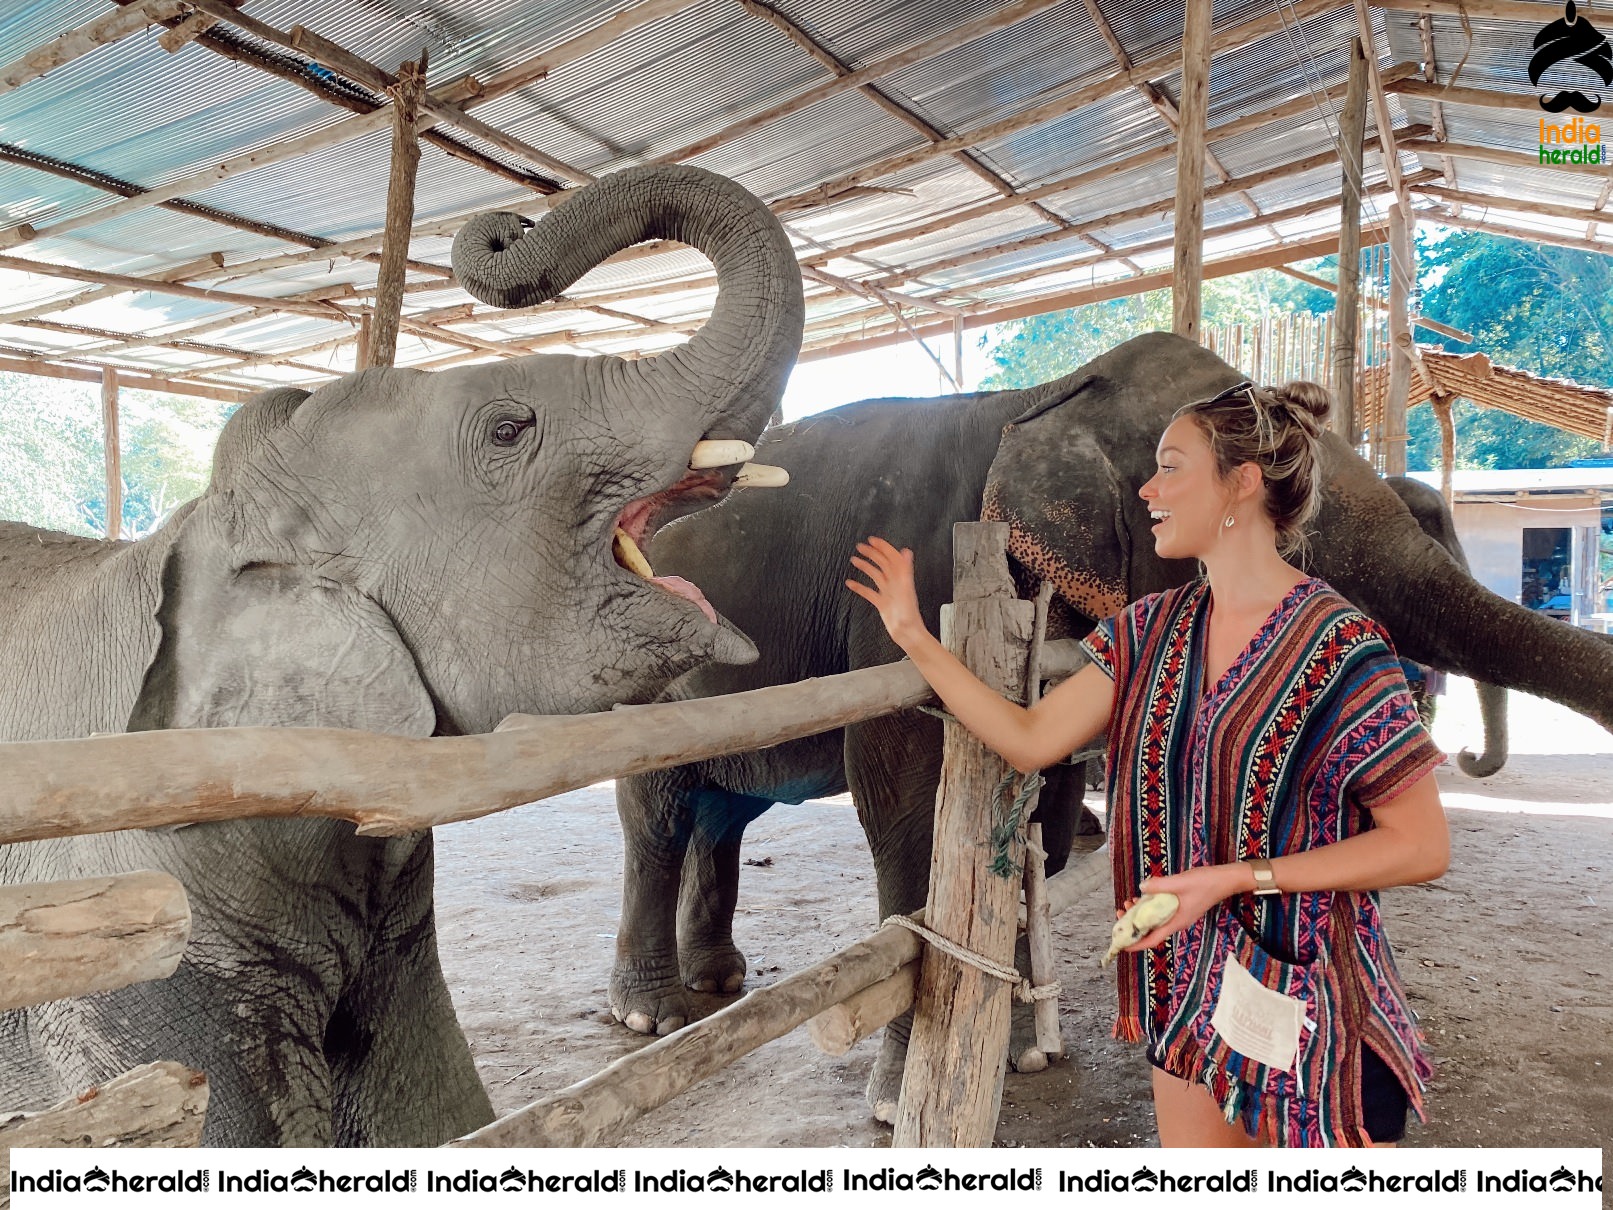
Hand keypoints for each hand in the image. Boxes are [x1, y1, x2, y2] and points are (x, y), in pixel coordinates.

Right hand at [845, 535, 926, 650]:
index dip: (883, 547)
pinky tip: (851, 583)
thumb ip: (906, 570)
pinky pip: (868, 592)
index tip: (872, 540)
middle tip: (860, 546)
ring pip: (875, 575)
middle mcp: (894, 583)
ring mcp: (887, 592)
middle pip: (882, 563)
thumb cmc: (909, 614)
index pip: (892, 557)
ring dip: (865, 566)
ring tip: (854, 559)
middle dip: (872, 553)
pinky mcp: (882, 603)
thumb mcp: (907, 589)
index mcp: (901, 577)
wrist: (907, 633)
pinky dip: (859, 587)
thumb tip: (906, 552)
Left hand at [1117, 864, 1245, 952]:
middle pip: (1151, 931)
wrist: (1225, 880)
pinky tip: (1143, 896)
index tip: (1121, 944)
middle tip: (1120, 913)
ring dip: (1141, 914)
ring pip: (1155, 920)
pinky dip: (1150, 907)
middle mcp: (1176, 922)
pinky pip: (1162, 912)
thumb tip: (1142, 888)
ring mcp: (1179, 915)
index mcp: (1176, 922)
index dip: (1136, 944)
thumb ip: (1160, 886)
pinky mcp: (1181, 907)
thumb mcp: (1180, 882)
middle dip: (1134, 925)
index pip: (1152, 940)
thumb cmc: (1205, 883)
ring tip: (1128, 903)